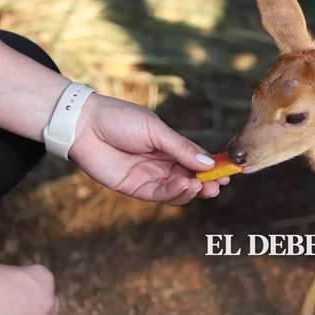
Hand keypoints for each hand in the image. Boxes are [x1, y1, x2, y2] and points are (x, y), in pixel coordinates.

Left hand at [69, 94, 228, 203]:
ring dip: (192, 190)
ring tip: (203, 187)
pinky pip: (160, 195)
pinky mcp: (135, 188)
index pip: (197, 161)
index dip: (213, 168)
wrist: (85, 125)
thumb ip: (182, 148)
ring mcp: (149, 177)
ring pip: (178, 190)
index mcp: (170, 146)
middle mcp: (162, 163)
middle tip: (218, 185)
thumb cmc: (120, 119)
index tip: (229, 172)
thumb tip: (209, 163)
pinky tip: (186, 186)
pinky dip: (175, 193)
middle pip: (190, 178)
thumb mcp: (156, 130)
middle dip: (206, 183)